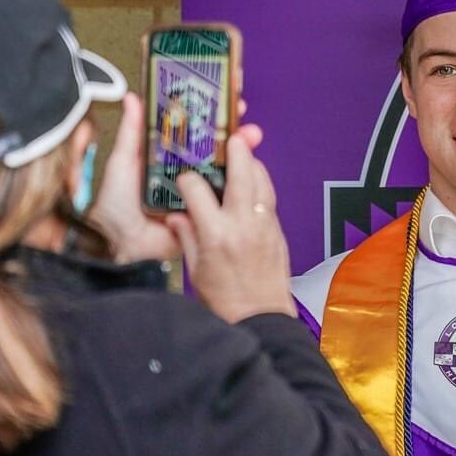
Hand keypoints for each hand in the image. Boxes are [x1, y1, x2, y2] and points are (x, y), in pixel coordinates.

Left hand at [90, 93, 262, 263]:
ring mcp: (199, 190)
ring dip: (242, 152)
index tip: (224, 97)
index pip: (195, 130)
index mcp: (168, 157)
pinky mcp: (207, 210)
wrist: (121, 242)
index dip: (211, 114)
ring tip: (251, 138)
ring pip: (227, 168)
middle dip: (234, 129)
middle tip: (243, 116)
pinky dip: (241, 183)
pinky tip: (250, 169)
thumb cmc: (115, 205)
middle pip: (217, 146)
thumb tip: (132, 98)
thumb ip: (131, 131)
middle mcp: (187, 171)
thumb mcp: (123, 161)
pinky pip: (227, 196)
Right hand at [165, 135, 293, 322]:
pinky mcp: (277, 232)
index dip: (186, 180)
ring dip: (254, 165)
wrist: (261, 318)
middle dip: (236, 152)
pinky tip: (256, 181)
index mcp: (216, 234)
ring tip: (245, 154)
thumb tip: (178, 216)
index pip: (197, 191)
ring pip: (261, 184)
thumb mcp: (195, 269)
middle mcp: (242, 225)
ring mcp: (263, 226)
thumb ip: (187, 237)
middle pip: (240, 176)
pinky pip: (269, 199)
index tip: (182, 180)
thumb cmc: (226, 300)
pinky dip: (262, 185)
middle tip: (232, 136)